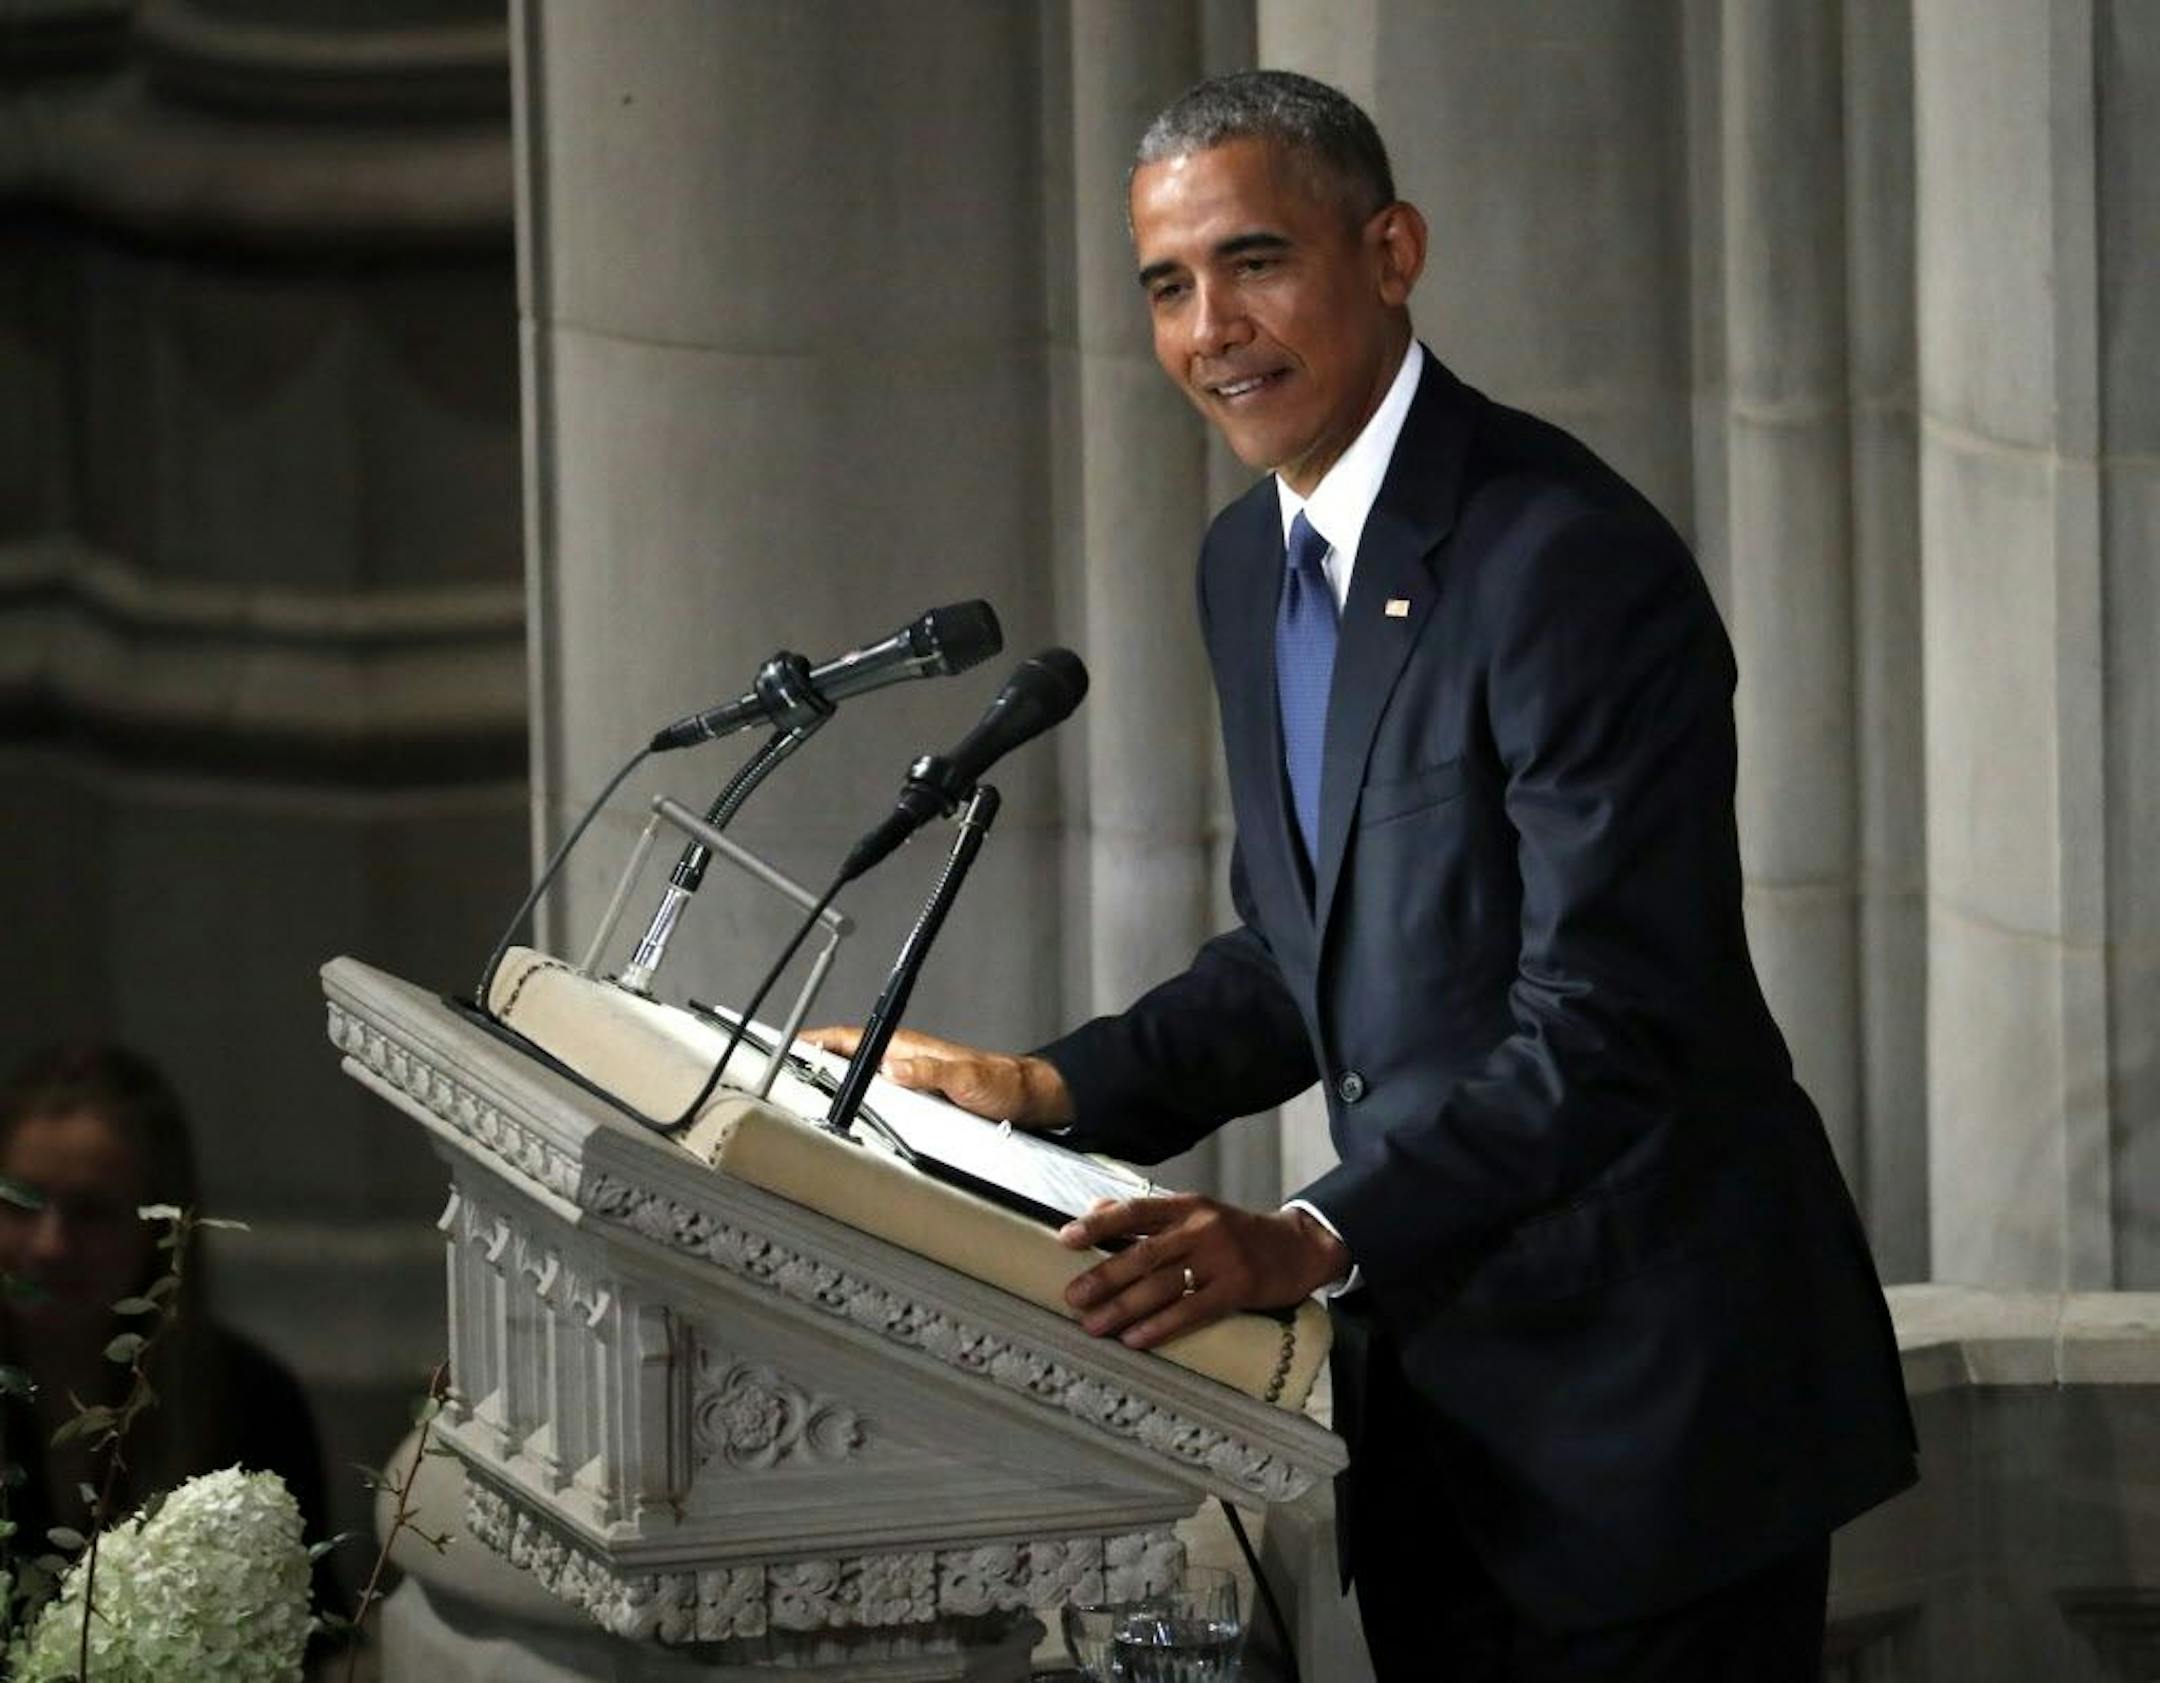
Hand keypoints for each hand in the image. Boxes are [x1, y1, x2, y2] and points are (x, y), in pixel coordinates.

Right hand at [797, 1025, 1073, 1127]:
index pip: (854, 1038)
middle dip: (814, 1058)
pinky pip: (877, 1089)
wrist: (1027, 1096)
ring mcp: (911, 1075)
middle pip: (850, 1054)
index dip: (819, 1041)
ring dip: (832, 1076)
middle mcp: (906, 1059)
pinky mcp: (920, 1093)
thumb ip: (929, 1072)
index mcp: (910, 1049)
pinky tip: (848, 1107)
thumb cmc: (1003, 1084)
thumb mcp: (966, 1078)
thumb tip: (892, 1068)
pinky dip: (855, 1093)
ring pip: (861, 1072)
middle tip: (782, 1070)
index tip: (790, 1045)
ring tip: (802, 1088)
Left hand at [1057, 1194, 1349, 1349]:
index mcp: (1185, 1206)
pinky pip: (1191, 1311)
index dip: (1099, 1225)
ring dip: (1123, 1309)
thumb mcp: (1194, 1213)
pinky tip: (1135, 1339)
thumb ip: (1146, 1215)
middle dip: (1104, 1277)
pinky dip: (1160, 1326)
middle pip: (1144, 1254)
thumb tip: (1092, 1209)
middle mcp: (1200, 1228)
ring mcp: (1220, 1259)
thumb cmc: (1233, 1233)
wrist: (1295, 1248)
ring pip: (1163, 1286)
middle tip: (1072, 1297)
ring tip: (1094, 1325)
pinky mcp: (1237, 1289)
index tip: (1065, 1238)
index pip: (1135, 1211)